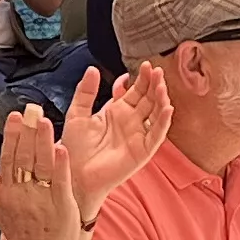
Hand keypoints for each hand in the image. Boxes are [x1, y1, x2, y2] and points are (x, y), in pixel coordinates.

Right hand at [0, 96, 95, 239]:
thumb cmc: (21, 237)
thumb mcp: (0, 209)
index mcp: (9, 193)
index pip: (8, 159)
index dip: (11, 137)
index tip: (15, 117)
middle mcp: (23, 194)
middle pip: (24, 158)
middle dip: (27, 133)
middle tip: (31, 111)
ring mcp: (43, 200)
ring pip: (42, 166)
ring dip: (43, 143)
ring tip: (45, 122)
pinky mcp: (63, 207)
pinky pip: (60, 183)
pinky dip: (60, 166)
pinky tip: (61, 149)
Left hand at [52, 61, 171, 222]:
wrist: (72, 174)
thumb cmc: (74, 148)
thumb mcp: (77, 114)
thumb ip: (86, 92)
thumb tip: (93, 68)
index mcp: (116, 111)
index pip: (134, 90)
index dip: (140, 78)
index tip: (143, 65)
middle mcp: (131, 122)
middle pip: (148, 98)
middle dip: (153, 84)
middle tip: (156, 69)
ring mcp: (138, 136)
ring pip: (156, 113)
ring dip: (161, 98)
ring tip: (161, 83)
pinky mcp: (142, 151)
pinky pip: (156, 135)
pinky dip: (163, 122)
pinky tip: (167, 108)